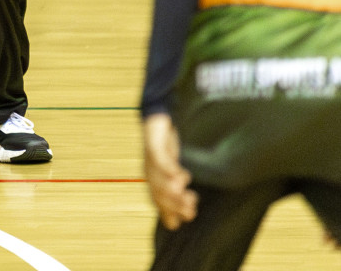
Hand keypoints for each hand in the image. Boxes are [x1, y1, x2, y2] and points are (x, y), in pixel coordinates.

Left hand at [143, 114, 197, 229]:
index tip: (185, 219)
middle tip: (191, 211)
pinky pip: (160, 159)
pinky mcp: (154, 146)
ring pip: (160, 179)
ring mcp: (150, 160)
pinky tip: (179, 175)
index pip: (159, 200)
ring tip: (185, 197)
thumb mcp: (172, 168)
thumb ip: (177, 186)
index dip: (170, 211)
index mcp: (153, 179)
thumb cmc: (165, 147)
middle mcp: (150, 172)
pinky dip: (169, 168)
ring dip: (172, 190)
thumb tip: (187, 211)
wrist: (156, 120)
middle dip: (174, 204)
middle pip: (160, 193)